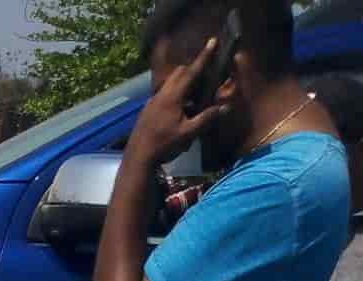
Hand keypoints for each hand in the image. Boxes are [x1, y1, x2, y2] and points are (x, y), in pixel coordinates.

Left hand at [126, 38, 227, 165]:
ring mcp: (152, 101)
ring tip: (194, 97)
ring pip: (170, 83)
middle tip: (205, 74)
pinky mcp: (147, 110)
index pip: (192, 71)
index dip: (204, 56)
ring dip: (183, 84)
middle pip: (179, 73)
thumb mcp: (188, 133)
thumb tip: (224, 107)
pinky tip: (179, 110)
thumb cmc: (163, 145)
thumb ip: (206, 119)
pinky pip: (164, 94)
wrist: (138, 157)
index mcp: (173, 96)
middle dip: (193, 69)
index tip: (213, 40)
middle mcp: (161, 94)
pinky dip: (174, 95)